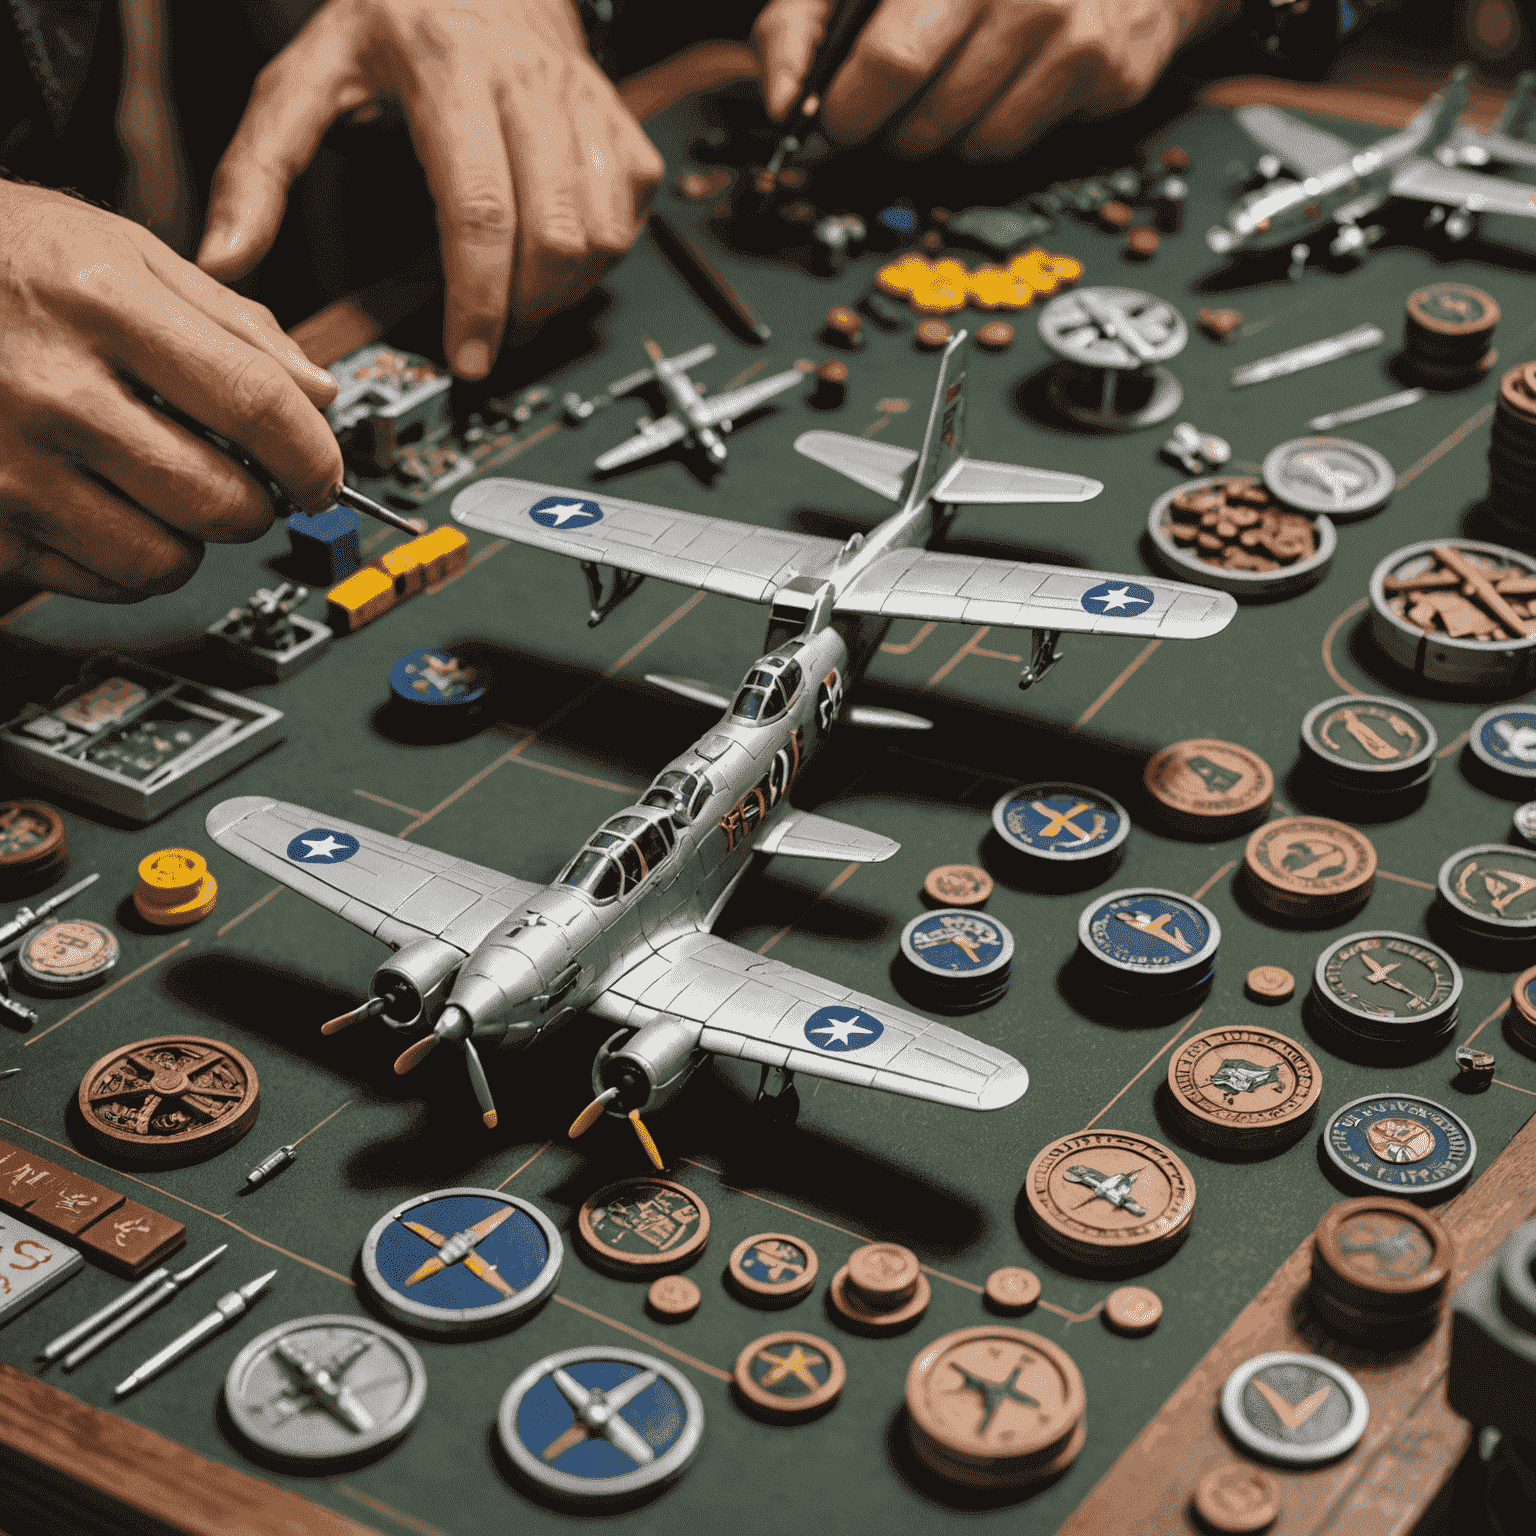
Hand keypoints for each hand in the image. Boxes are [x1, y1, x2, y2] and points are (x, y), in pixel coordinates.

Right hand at [0, 181, 340, 601]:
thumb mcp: (116, 248)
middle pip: (222, 501)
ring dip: (190, 538)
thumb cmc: (0, 258)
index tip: (322, 475)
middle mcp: (48, 390)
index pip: (256, 406)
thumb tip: (319, 398)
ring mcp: (5, 466)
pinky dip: (127, 558)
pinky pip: (101, 581)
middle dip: (258, 504)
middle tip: (244, 481)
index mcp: (98, 303)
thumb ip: (231, 321)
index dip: (314, 456)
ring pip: (166, 561)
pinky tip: (107, 506)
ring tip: (164, 489)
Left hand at [198, 0, 664, 378]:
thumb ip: (258, 169)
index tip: (467, 358)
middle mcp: (527, 82)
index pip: (478, 209)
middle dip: (524, 309)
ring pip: (600, 233)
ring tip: (518, 304)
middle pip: (552, 233)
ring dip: (563, 292)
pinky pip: (629, 215)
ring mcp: (584, 102)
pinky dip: (598, 258)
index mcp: (447, 70)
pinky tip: (555, 258)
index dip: (478, 299)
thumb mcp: (306, 76)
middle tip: (489, 340)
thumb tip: (225, 256)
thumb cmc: (392, 23)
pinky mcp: (620, 123)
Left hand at [754, 0, 1233, 159]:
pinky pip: (1004, 145)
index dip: (847, 109)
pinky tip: (997, 88)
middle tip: (889, 111)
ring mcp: (1057, 22)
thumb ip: (802, 25)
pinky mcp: (1096, 66)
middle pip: (918, 117)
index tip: (838, 117)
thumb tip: (780, 103)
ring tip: (947, 89)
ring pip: (958, 141)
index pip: (880, 64)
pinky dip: (985, 133)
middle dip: (886, 132)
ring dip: (935, 135)